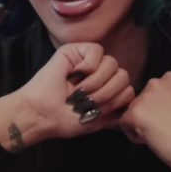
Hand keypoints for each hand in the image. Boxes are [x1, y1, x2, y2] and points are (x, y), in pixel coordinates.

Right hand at [0, 43, 134, 152]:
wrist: (41, 115)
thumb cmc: (64, 120)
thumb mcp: (95, 121)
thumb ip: (113, 116)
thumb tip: (128, 114)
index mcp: (105, 89)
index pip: (128, 89)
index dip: (117, 100)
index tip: (100, 111)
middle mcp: (99, 74)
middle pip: (123, 75)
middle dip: (107, 93)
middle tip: (88, 101)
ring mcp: (89, 61)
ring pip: (112, 63)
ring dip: (97, 81)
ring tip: (79, 91)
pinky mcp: (76, 50)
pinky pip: (97, 50)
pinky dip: (89, 64)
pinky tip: (76, 73)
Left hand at [119, 72, 170, 171]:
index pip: (154, 92)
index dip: (161, 107)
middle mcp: (157, 82)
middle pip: (141, 100)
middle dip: (149, 114)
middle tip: (167, 127)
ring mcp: (145, 97)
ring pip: (131, 112)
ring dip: (141, 125)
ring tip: (161, 135)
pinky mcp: (135, 113)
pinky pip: (124, 125)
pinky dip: (135, 136)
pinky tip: (152, 140)